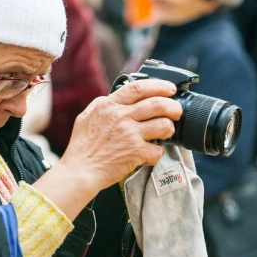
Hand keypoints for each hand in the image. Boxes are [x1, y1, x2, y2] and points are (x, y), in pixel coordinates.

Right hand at [60, 79, 182, 192]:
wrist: (80, 170)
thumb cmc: (82, 146)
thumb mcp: (86, 116)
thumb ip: (102, 104)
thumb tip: (114, 97)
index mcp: (109, 105)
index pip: (138, 88)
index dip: (159, 86)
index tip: (169, 89)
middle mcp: (121, 117)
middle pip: (157, 104)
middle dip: (173, 107)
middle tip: (176, 111)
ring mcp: (129, 134)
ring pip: (163, 125)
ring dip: (169, 128)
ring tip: (166, 132)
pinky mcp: (136, 152)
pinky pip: (158, 149)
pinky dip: (157, 152)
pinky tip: (151, 153)